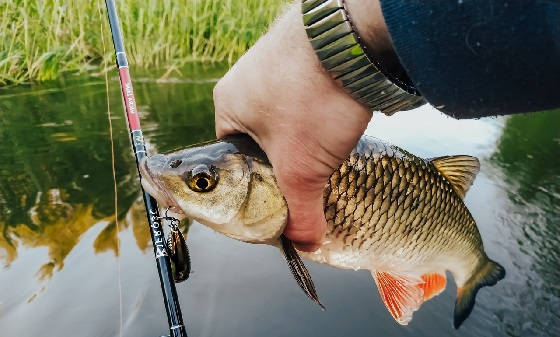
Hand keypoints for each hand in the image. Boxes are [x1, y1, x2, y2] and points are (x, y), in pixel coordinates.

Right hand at [213, 1, 389, 250]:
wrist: (352, 38)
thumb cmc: (310, 100)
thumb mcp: (300, 170)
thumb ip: (299, 214)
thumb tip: (304, 243)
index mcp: (228, 106)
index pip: (234, 161)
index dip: (256, 185)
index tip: (279, 195)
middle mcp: (247, 81)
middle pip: (263, 141)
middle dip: (285, 162)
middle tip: (310, 174)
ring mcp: (277, 64)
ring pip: (289, 118)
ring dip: (307, 138)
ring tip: (329, 146)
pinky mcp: (306, 57)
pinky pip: (308, 96)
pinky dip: (322, 114)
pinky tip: (339, 120)